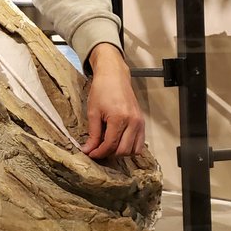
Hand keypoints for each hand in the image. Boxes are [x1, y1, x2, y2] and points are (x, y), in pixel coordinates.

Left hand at [81, 43, 145, 159]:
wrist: (114, 76)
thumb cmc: (102, 90)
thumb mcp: (93, 112)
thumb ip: (93, 133)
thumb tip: (88, 150)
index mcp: (119, 118)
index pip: (111, 145)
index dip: (99, 153)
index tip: (91, 154)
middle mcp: (133, 122)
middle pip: (123, 150)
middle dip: (109, 154)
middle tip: (98, 151)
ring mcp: (140, 122)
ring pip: (134, 150)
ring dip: (121, 152)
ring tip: (108, 146)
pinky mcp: (142, 122)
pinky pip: (140, 142)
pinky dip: (130, 146)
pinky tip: (118, 142)